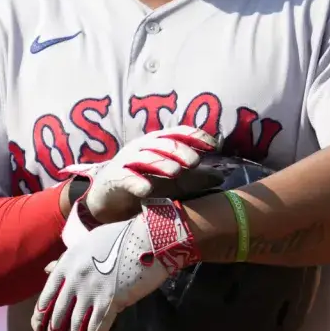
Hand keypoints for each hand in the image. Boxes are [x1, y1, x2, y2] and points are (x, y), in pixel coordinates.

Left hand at [30, 200, 199, 330]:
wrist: (148, 239)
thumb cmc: (120, 237)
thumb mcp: (86, 243)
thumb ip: (67, 260)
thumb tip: (48, 270)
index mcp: (67, 264)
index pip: (46, 296)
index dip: (40, 316)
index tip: (38, 328)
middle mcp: (75, 280)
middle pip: (59, 314)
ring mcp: (91, 292)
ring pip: (76, 325)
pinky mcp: (111, 302)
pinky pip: (96, 328)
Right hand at [77, 126, 217, 223]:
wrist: (107, 198)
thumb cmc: (143, 183)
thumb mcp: (172, 181)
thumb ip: (195, 178)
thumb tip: (222, 176)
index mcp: (157, 143)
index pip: (178, 132)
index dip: (196, 136)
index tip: (213, 146)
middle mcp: (142, 147)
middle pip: (163, 143)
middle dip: (181, 150)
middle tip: (195, 163)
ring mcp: (126, 162)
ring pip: (145, 158)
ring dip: (161, 163)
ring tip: (176, 172)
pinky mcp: (114, 179)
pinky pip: (126, 178)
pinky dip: (137, 183)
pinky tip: (147, 190)